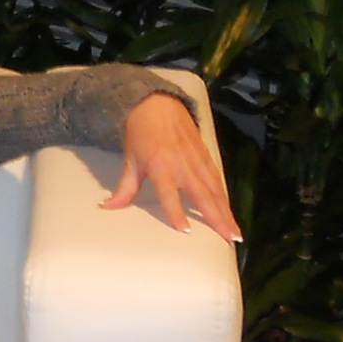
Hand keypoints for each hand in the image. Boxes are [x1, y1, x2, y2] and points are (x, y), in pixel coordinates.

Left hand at [107, 95, 240, 238]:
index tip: (186, 230)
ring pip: (215, 190)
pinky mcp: (205, 154)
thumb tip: (107, 207)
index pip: (170, 195)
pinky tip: (229, 210)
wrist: (157, 103)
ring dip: (226, 211)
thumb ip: (124, 188)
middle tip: (229, 238)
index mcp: (161, 166)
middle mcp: (183, 165)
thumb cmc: (140, 132)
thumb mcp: (130, 160)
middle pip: (203, 195)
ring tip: (235, 232)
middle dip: (217, 218)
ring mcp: (197, 160)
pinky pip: (217, 179)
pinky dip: (224, 196)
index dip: (177, 212)